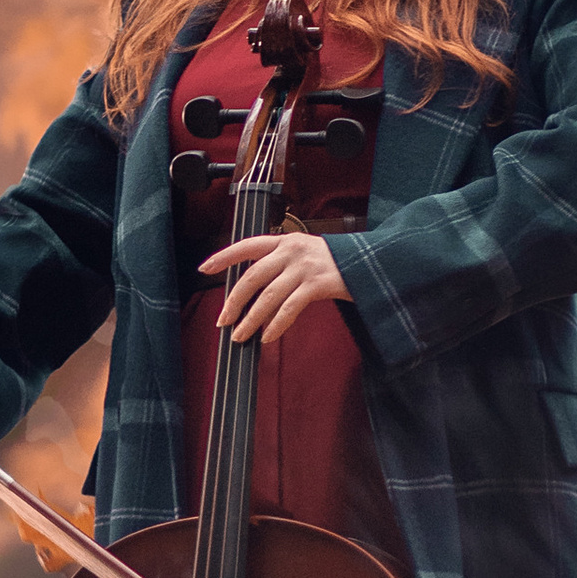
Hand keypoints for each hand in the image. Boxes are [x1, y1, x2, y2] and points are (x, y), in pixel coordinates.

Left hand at [201, 227, 345, 344]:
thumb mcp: (305, 253)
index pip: (247, 245)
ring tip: (240, 336)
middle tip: (223, 321)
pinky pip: (289, 308)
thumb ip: (281, 263)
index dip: (224, 256)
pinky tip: (267, 337)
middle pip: (252, 276)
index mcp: (285, 240)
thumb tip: (251, 288)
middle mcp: (292, 250)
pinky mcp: (318, 284)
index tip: (204, 268)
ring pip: (268, 296)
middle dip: (234, 301)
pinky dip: (276, 325)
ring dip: (251, 319)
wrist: (372, 262)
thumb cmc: (335, 262)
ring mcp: (305, 267)